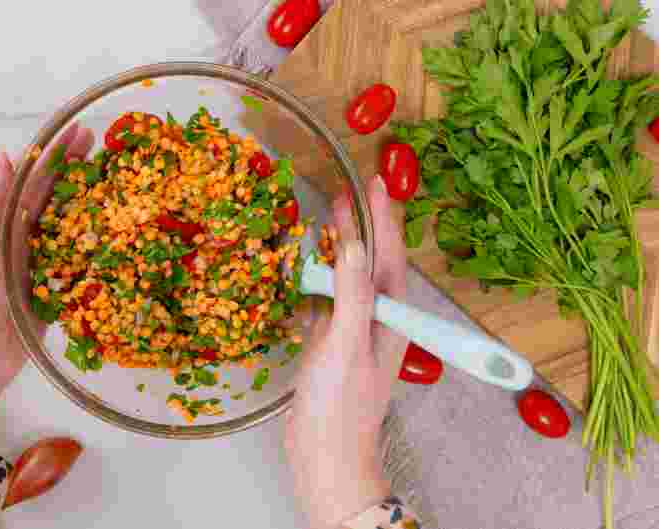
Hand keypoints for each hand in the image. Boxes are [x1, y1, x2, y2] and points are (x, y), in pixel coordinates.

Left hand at [0, 124, 94, 420]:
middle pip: (53, 198)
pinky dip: (97, 249)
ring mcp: (37, 266)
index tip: (81, 133)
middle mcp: (17, 238)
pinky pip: (78, 266)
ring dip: (92, 206)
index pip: (29, 179)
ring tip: (121, 184)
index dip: (54, 156)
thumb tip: (5, 155)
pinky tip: (121, 234)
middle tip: (109, 150)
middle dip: (78, 173)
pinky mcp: (54, 294)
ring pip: (69, 228)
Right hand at [285, 175, 408, 528]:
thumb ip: (353, 292)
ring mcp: (354, 333)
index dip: (384, 218)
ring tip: (323, 225)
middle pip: (371, 263)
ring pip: (348, 282)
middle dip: (361, 228)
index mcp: (391, 316)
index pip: (391, 255)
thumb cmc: (341, 402)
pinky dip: (317, 284)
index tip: (377, 183)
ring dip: (337, 254)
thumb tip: (355, 244)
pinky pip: (328, 304)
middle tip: (345, 194)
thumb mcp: (347, 342)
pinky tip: (302, 274)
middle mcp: (377, 320)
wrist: (326, 454)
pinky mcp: (332, 347)